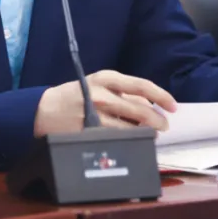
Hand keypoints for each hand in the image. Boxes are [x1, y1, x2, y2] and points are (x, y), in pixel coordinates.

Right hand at [34, 70, 177, 135]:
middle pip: (140, 110)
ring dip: (145, 133)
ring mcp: (96, 115)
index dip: (161, 96)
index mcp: (106, 78)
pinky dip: (129, 140)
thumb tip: (149, 106)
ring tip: (150, 134)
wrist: (44, 109)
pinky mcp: (91, 132)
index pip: (142, 86)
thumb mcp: (97, 84)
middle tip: (164, 126)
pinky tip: (132, 141)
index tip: (173, 106)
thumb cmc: (74, 95)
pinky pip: (117, 138)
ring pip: (131, 127)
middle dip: (158, 120)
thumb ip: (122, 92)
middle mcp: (102, 94)